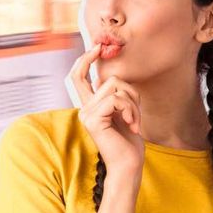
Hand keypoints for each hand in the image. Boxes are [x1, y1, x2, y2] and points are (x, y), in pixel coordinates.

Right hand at [69, 44, 143, 176]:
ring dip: (133, 104)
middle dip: (130, 92)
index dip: (85, 59)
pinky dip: (130, 110)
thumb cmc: (129, 142)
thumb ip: (116, 94)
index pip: (78, 76)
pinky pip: (116, 99)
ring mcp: (86, 114)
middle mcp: (83, 108)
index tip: (97, 47)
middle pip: (107, 79)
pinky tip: (132, 125)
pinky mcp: (93, 119)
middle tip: (134, 113)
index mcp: (89, 106)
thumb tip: (106, 76)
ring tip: (134, 122)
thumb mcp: (124, 111)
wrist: (128, 165)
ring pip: (115, 87)